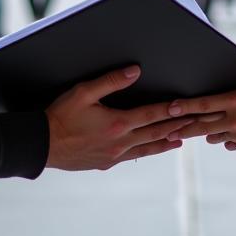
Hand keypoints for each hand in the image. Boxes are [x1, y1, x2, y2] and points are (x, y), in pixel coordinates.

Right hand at [44, 65, 219, 170]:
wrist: (42, 145)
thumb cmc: (60, 116)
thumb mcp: (83, 92)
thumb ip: (110, 82)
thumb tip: (134, 71)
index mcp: (117, 123)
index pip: (150, 115)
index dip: (169, 110)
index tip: (185, 106)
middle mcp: (119, 143)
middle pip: (154, 133)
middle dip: (175, 127)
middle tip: (193, 124)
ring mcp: (113, 156)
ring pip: (146, 149)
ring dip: (164, 143)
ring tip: (180, 139)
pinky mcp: (105, 163)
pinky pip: (132, 157)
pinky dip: (146, 152)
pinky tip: (150, 150)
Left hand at [164, 70, 235, 153]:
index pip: (203, 104)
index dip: (185, 107)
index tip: (171, 108)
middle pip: (202, 125)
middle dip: (183, 128)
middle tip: (167, 131)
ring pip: (217, 136)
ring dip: (209, 132)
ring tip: (201, 129)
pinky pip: (235, 143)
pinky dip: (234, 137)